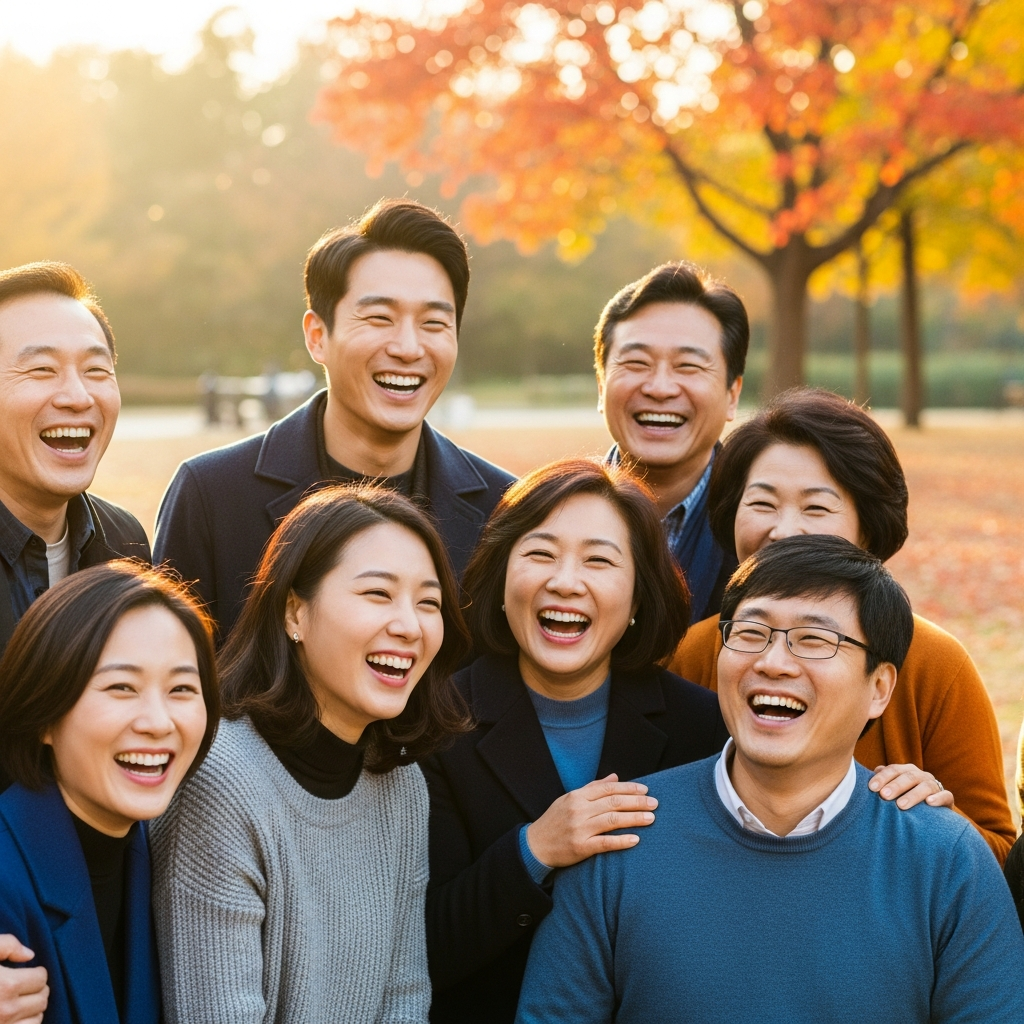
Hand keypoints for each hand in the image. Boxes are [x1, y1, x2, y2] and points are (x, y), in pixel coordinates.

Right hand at [0, 935, 47, 1023]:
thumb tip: (30, 955)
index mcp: (6, 985)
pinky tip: (17, 1017)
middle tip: (30, 986)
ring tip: (24, 1001)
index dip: (38, 973)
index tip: (31, 972)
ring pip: (37, 1019)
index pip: (41, 978)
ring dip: (34, 1009)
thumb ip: (7, 945)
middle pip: (41, 999)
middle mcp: (6, 1009)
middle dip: (39, 990)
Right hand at [525, 774, 657, 868]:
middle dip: (637, 802)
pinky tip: (636, 839)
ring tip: (651, 818)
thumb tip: (615, 777)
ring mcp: (580, 828)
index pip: (608, 788)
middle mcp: (579, 810)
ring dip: (634, 818)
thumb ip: (593, 788)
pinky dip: (621, 841)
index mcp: (577, 795)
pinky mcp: (580, 847)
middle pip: (613, 802)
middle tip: (655, 803)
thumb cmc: (555, 821)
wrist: (535, 845)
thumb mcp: (570, 799)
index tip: (645, 789)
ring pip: (612, 820)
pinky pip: (605, 843)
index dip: (628, 788)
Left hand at [869, 763, 953, 810]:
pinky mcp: (947, 798)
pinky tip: (929, 803)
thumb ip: (882, 782)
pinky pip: (946, 795)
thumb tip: (868, 774)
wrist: (932, 814)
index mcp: (906, 771)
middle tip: (884, 796)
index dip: (882, 777)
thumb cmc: (905, 799)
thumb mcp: (893, 791)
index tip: (871, 788)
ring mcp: (934, 785)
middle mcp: (921, 775)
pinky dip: (938, 798)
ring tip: (901, 805)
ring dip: (913, 795)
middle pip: (908, 776)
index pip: (893, 769)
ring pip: (925, 786)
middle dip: (895, 786)